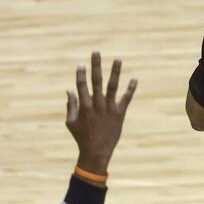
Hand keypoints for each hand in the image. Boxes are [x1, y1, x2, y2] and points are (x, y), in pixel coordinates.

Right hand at [65, 52, 137, 175]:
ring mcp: (109, 109)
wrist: (97, 152)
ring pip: (112, 87)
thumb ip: (71, 105)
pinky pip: (126, 99)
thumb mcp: (71, 122)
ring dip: (115, 72)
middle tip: (96, 52)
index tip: (81, 64)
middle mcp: (97, 105)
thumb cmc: (81, 137)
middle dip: (96, 66)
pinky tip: (134, 79)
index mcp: (84, 106)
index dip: (81, 74)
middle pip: (96, 81)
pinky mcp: (119, 114)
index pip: (81, 86)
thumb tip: (69, 90)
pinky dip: (130, 89)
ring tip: (118, 59)